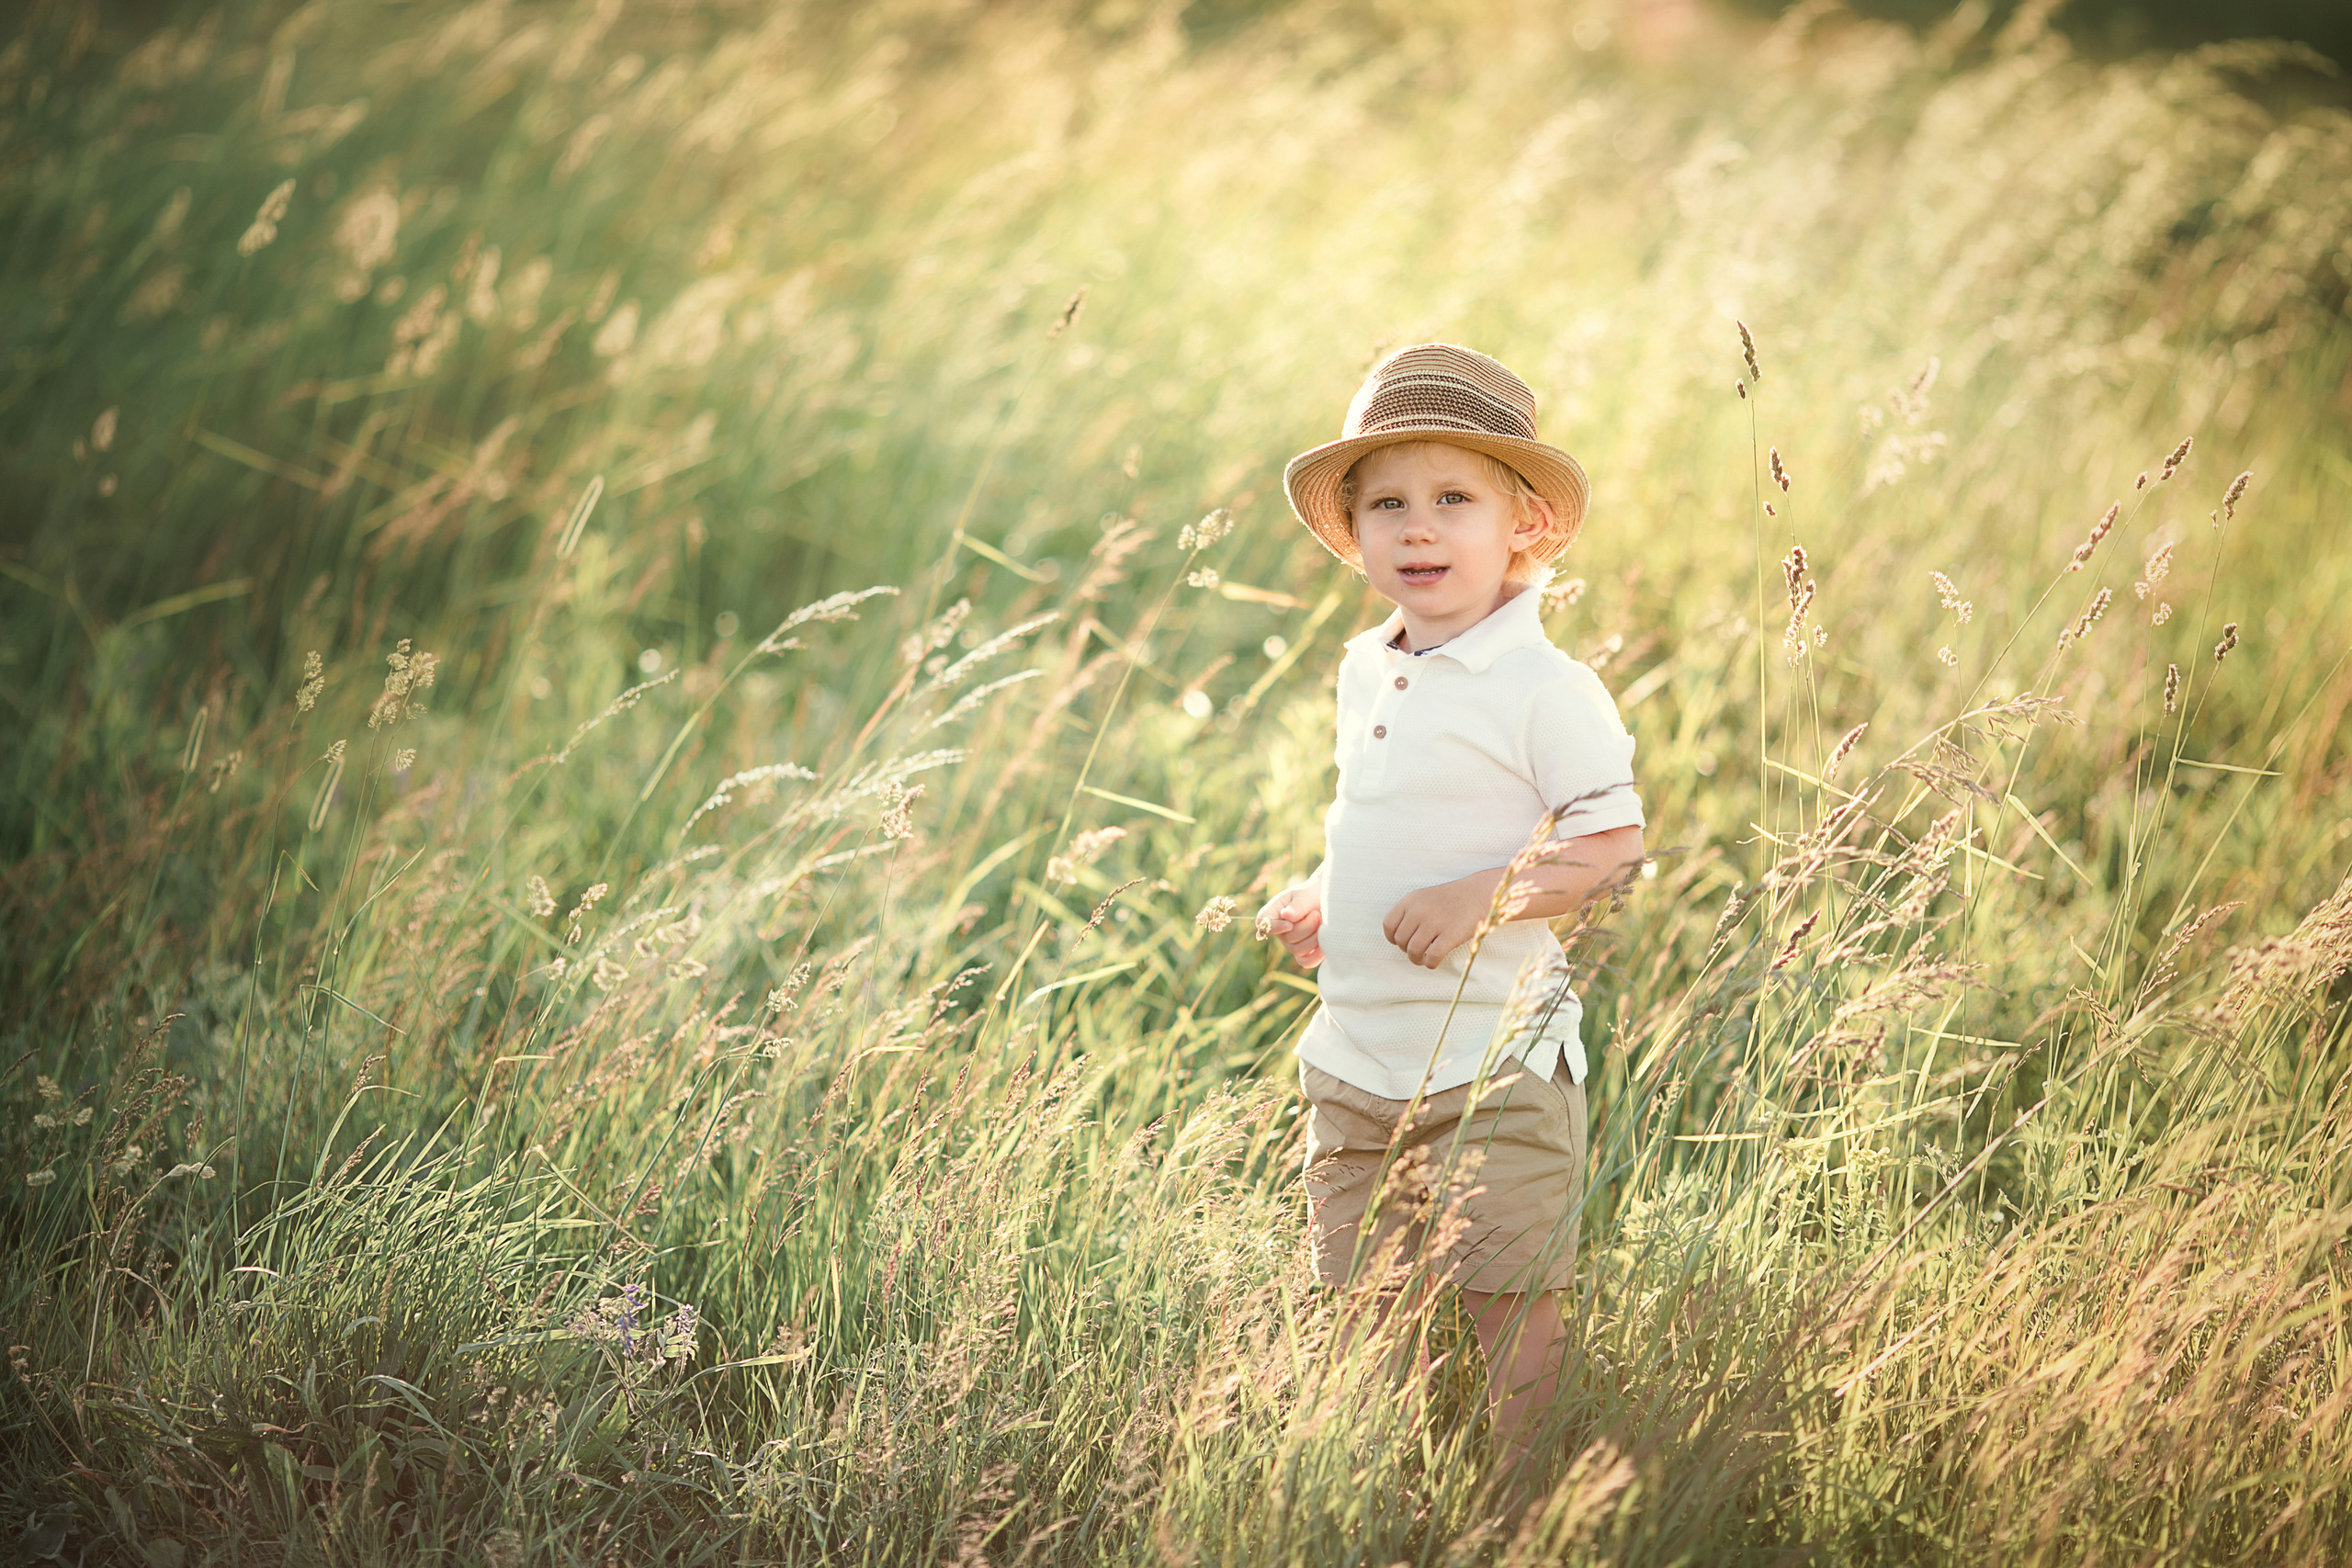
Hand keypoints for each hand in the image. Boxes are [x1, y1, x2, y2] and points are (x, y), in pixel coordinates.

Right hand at [1256, 878, 1324, 968]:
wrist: (1329, 901)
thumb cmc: (1313, 894)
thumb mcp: (1306, 895)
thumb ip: (1298, 905)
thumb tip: (1287, 916)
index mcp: (1274, 911)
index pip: (1263, 922)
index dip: (1274, 927)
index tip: (1290, 924)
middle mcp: (1280, 929)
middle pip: (1287, 938)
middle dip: (1306, 927)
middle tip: (1317, 914)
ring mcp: (1291, 942)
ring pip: (1297, 950)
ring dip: (1314, 938)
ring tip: (1322, 923)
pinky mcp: (1305, 952)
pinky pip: (1305, 962)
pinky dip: (1315, 956)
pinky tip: (1324, 947)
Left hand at [1382, 872, 1502, 968]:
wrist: (1477, 894)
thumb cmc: (1450, 900)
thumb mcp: (1423, 898)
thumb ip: (1409, 914)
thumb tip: (1398, 939)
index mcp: (1410, 900)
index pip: (1388, 925)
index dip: (1393, 937)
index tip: (1402, 941)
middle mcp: (1420, 911)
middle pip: (1401, 941)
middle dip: (1406, 950)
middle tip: (1417, 951)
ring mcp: (1435, 922)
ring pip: (1413, 951)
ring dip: (1417, 959)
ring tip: (1423, 958)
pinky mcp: (1450, 934)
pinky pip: (1432, 957)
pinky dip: (1430, 963)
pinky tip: (1434, 961)